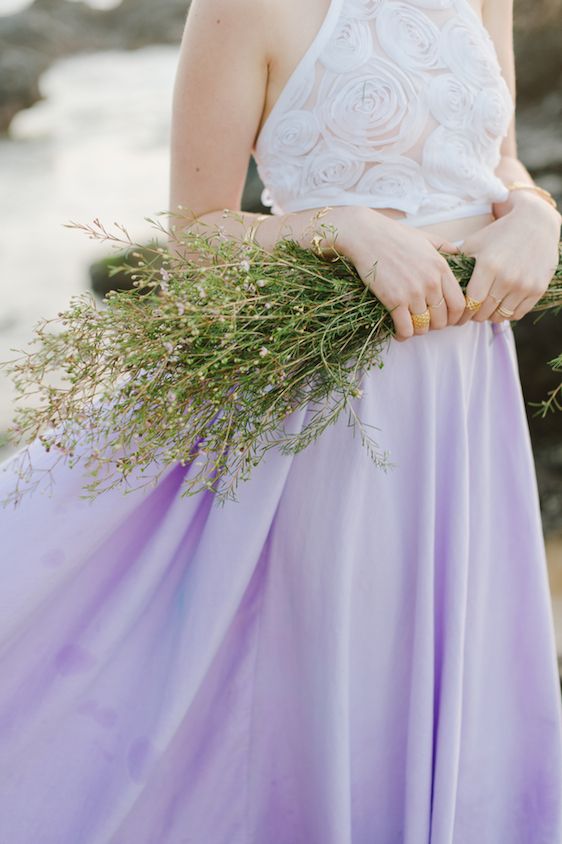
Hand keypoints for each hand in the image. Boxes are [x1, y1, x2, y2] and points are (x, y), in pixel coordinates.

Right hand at [337, 207, 466, 341]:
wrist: (366, 236)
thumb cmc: (394, 235)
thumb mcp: (426, 237)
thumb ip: (445, 247)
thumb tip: (458, 253)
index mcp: (441, 268)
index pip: (459, 304)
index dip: (455, 317)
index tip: (446, 319)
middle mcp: (431, 283)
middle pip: (442, 319)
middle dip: (435, 326)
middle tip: (425, 323)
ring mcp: (413, 293)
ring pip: (423, 326)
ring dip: (417, 331)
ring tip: (411, 327)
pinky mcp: (394, 300)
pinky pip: (405, 329)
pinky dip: (403, 335)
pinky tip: (398, 332)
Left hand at [456, 193, 560, 325]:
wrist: (535, 223)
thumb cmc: (498, 233)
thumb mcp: (474, 243)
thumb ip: (456, 263)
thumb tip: (436, 282)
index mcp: (488, 266)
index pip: (469, 303)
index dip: (461, 312)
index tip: (458, 312)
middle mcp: (507, 278)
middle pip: (483, 313)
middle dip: (473, 315)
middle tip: (469, 312)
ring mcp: (524, 285)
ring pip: (500, 316)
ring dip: (490, 316)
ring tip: (485, 309)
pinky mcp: (537, 289)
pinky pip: (517, 314)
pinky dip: (507, 313)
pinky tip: (501, 305)